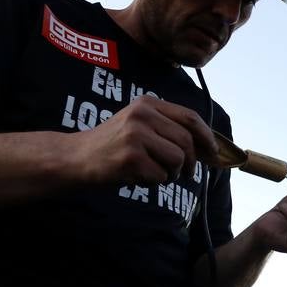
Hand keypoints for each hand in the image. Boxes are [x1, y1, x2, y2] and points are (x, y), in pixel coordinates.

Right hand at [66, 96, 216, 185]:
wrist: (74, 158)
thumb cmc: (111, 146)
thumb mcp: (138, 125)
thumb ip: (167, 129)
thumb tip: (208, 147)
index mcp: (147, 104)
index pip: (190, 117)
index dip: (207, 136)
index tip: (213, 152)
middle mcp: (142, 115)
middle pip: (187, 141)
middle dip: (191, 162)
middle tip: (185, 174)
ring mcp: (136, 135)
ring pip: (177, 159)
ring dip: (171, 174)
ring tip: (154, 173)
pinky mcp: (130, 157)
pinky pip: (160, 176)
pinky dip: (153, 182)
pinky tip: (137, 177)